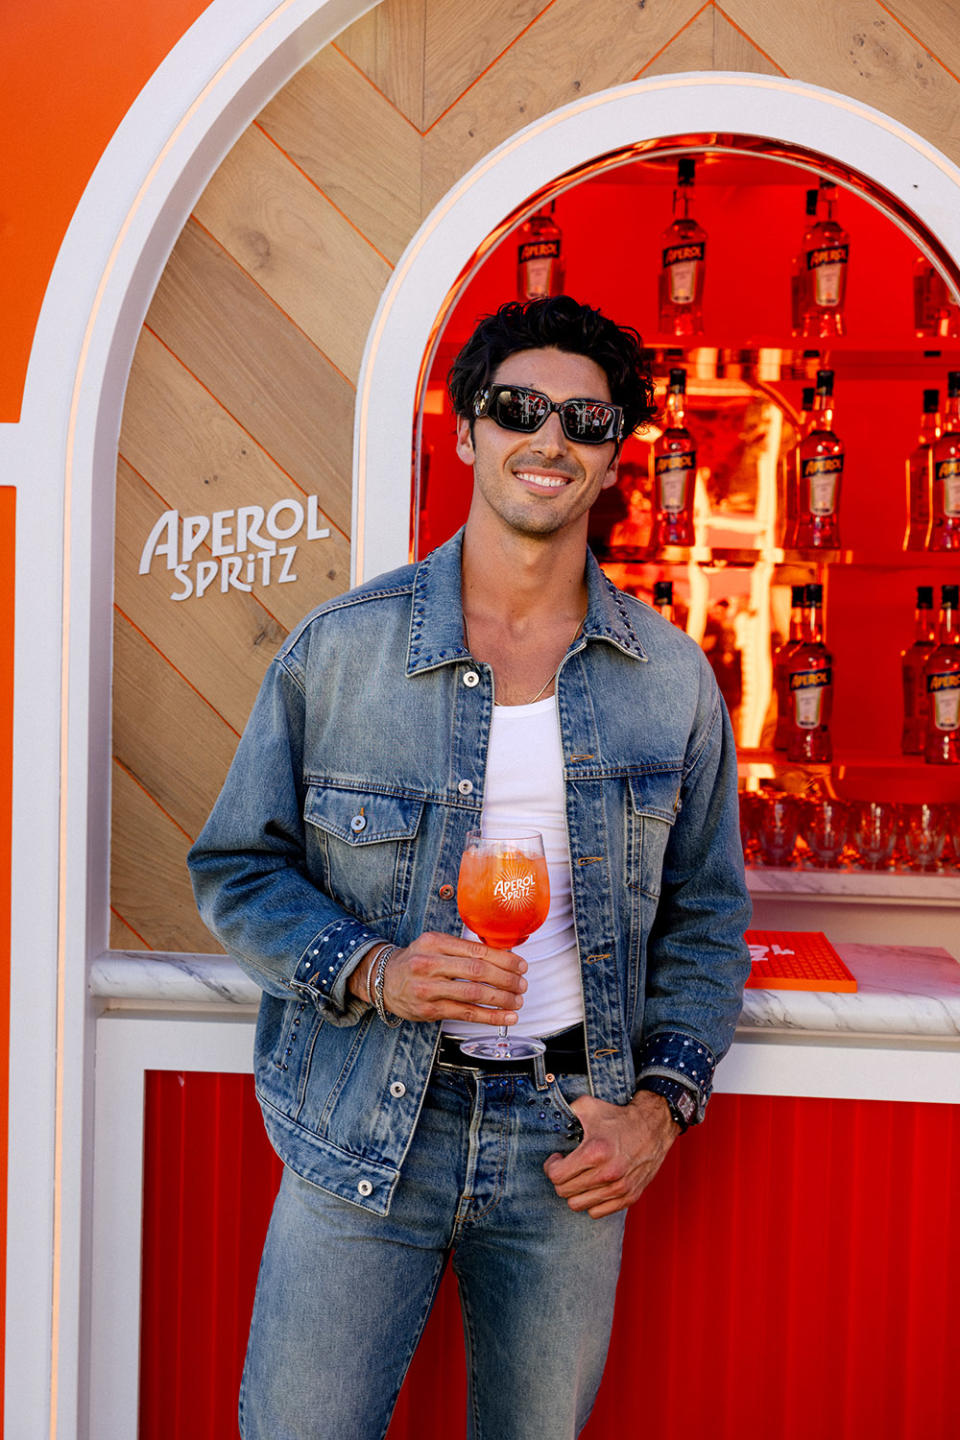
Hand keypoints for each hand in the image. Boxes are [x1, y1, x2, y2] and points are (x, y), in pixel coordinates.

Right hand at [349, 931, 526, 1025]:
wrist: (383, 980)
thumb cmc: (416, 961)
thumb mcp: (434, 945)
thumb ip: (462, 949)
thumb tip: (503, 956)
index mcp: (435, 942)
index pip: (476, 950)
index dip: (504, 959)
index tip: (521, 965)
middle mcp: (429, 963)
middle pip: (477, 971)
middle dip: (506, 979)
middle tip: (522, 984)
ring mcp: (428, 988)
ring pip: (473, 994)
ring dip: (501, 999)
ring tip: (518, 1001)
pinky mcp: (428, 1010)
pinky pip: (465, 1013)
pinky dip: (490, 1016)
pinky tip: (505, 1017)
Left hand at [543, 1090, 677, 1218]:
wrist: (653, 1126)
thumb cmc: (618, 1117)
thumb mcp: (589, 1106)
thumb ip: (566, 1111)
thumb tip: (550, 1115)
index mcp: (595, 1152)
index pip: (557, 1176)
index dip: (551, 1166)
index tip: (557, 1159)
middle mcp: (607, 1173)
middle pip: (564, 1192)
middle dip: (561, 1179)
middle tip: (567, 1167)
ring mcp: (619, 1188)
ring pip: (578, 1205)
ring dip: (575, 1192)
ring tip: (580, 1177)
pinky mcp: (629, 1196)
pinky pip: (597, 1212)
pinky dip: (591, 1202)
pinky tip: (594, 1186)